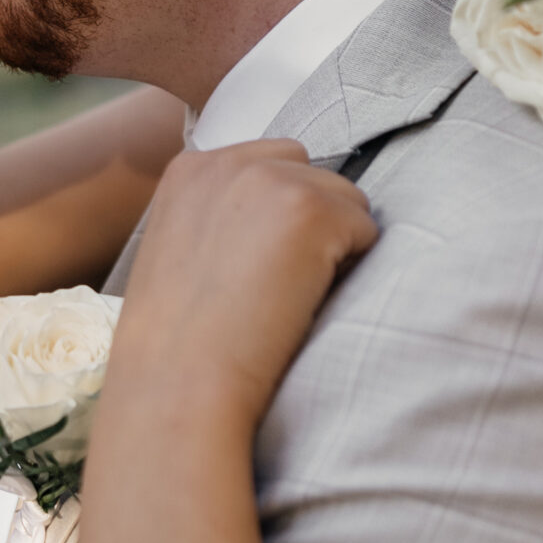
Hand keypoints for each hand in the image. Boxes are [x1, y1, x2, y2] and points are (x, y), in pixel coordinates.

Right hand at [106, 142, 376, 434]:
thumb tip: (275, 222)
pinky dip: (348, 270)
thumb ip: (219, 216)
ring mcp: (273, 180)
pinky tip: (301, 301)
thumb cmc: (176, 342)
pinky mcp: (313, 210)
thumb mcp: (178, 251)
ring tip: (286, 296)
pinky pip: (366, 231)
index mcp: (190, 168)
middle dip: (310, 221)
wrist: (179, 382)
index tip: (257, 266)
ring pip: (346, 200)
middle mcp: (229, 161)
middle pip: (311, 172)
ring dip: (333, 245)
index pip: (269, 163)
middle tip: (275, 284)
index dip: (277, 218)